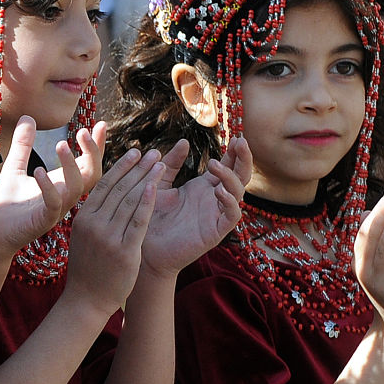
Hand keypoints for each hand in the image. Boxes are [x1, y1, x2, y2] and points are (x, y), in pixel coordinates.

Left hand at [0, 117, 103, 261]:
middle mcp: (64, 197)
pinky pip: (53, 205)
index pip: (88, 163)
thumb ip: (23, 145)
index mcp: (62, 184)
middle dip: (93, 152)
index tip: (101, 123)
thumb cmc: (6, 204)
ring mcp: (55, 210)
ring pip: (77, 189)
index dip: (97, 145)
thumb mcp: (14, 167)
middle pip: (93, 175)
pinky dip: (49, 187)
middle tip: (83, 130)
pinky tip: (39, 170)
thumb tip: (28, 117)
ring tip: (61, 144)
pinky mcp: (42, 222)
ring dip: (71, 165)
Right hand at [64, 147, 161, 316]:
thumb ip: (94, 215)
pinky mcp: (124, 251)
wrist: (87, 299)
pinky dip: (147, 202)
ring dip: (146, 179)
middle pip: (119, 188)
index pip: (104, 184)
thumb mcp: (83, 235)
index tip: (135, 152)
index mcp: (83, 217)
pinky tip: (156, 187)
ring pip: (130, 200)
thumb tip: (106, 192)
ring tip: (160, 164)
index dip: (121, 166)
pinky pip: (138, 221)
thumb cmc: (88, 267)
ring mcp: (108, 237)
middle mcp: (94, 224)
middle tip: (153, 152)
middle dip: (138, 168)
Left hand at [140, 137, 251, 276]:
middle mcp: (213, 199)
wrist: (140, 246)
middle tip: (240, 142)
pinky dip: (230, 202)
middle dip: (243, 159)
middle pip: (239, 176)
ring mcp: (216, 215)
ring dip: (230, 177)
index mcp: (202, 187)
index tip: (236, 136)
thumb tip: (183, 141)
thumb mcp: (159, 184)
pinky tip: (220, 191)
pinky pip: (231, 216)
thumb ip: (171, 164)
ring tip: (215, 166)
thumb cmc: (148, 215)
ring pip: (238, 193)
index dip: (234, 152)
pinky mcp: (214, 232)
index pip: (226, 166)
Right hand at [354, 191, 383, 334]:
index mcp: (358, 262)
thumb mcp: (378, 264)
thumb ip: (374, 241)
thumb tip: (369, 213)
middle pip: (369, 238)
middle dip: (380, 216)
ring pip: (383, 250)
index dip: (374, 214)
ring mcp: (378, 281)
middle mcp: (364, 270)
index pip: (363, 233)